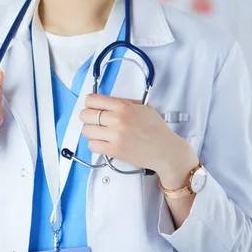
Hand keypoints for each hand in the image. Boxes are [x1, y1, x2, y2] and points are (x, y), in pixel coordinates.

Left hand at [79, 94, 196, 182]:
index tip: (92, 107)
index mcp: (124, 106)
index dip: (90, 104)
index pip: (92, 100)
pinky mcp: (114, 150)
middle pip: (85, 115)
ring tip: (100, 133)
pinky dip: (95, 145)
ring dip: (91, 132)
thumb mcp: (143, 107)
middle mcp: (118, 120)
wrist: (167, 151)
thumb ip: (124, 102)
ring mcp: (115, 136)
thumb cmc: (157, 130)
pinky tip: (103, 143)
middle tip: (95, 121)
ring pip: (86, 131)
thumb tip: (106, 101)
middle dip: (88, 118)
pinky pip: (92, 146)